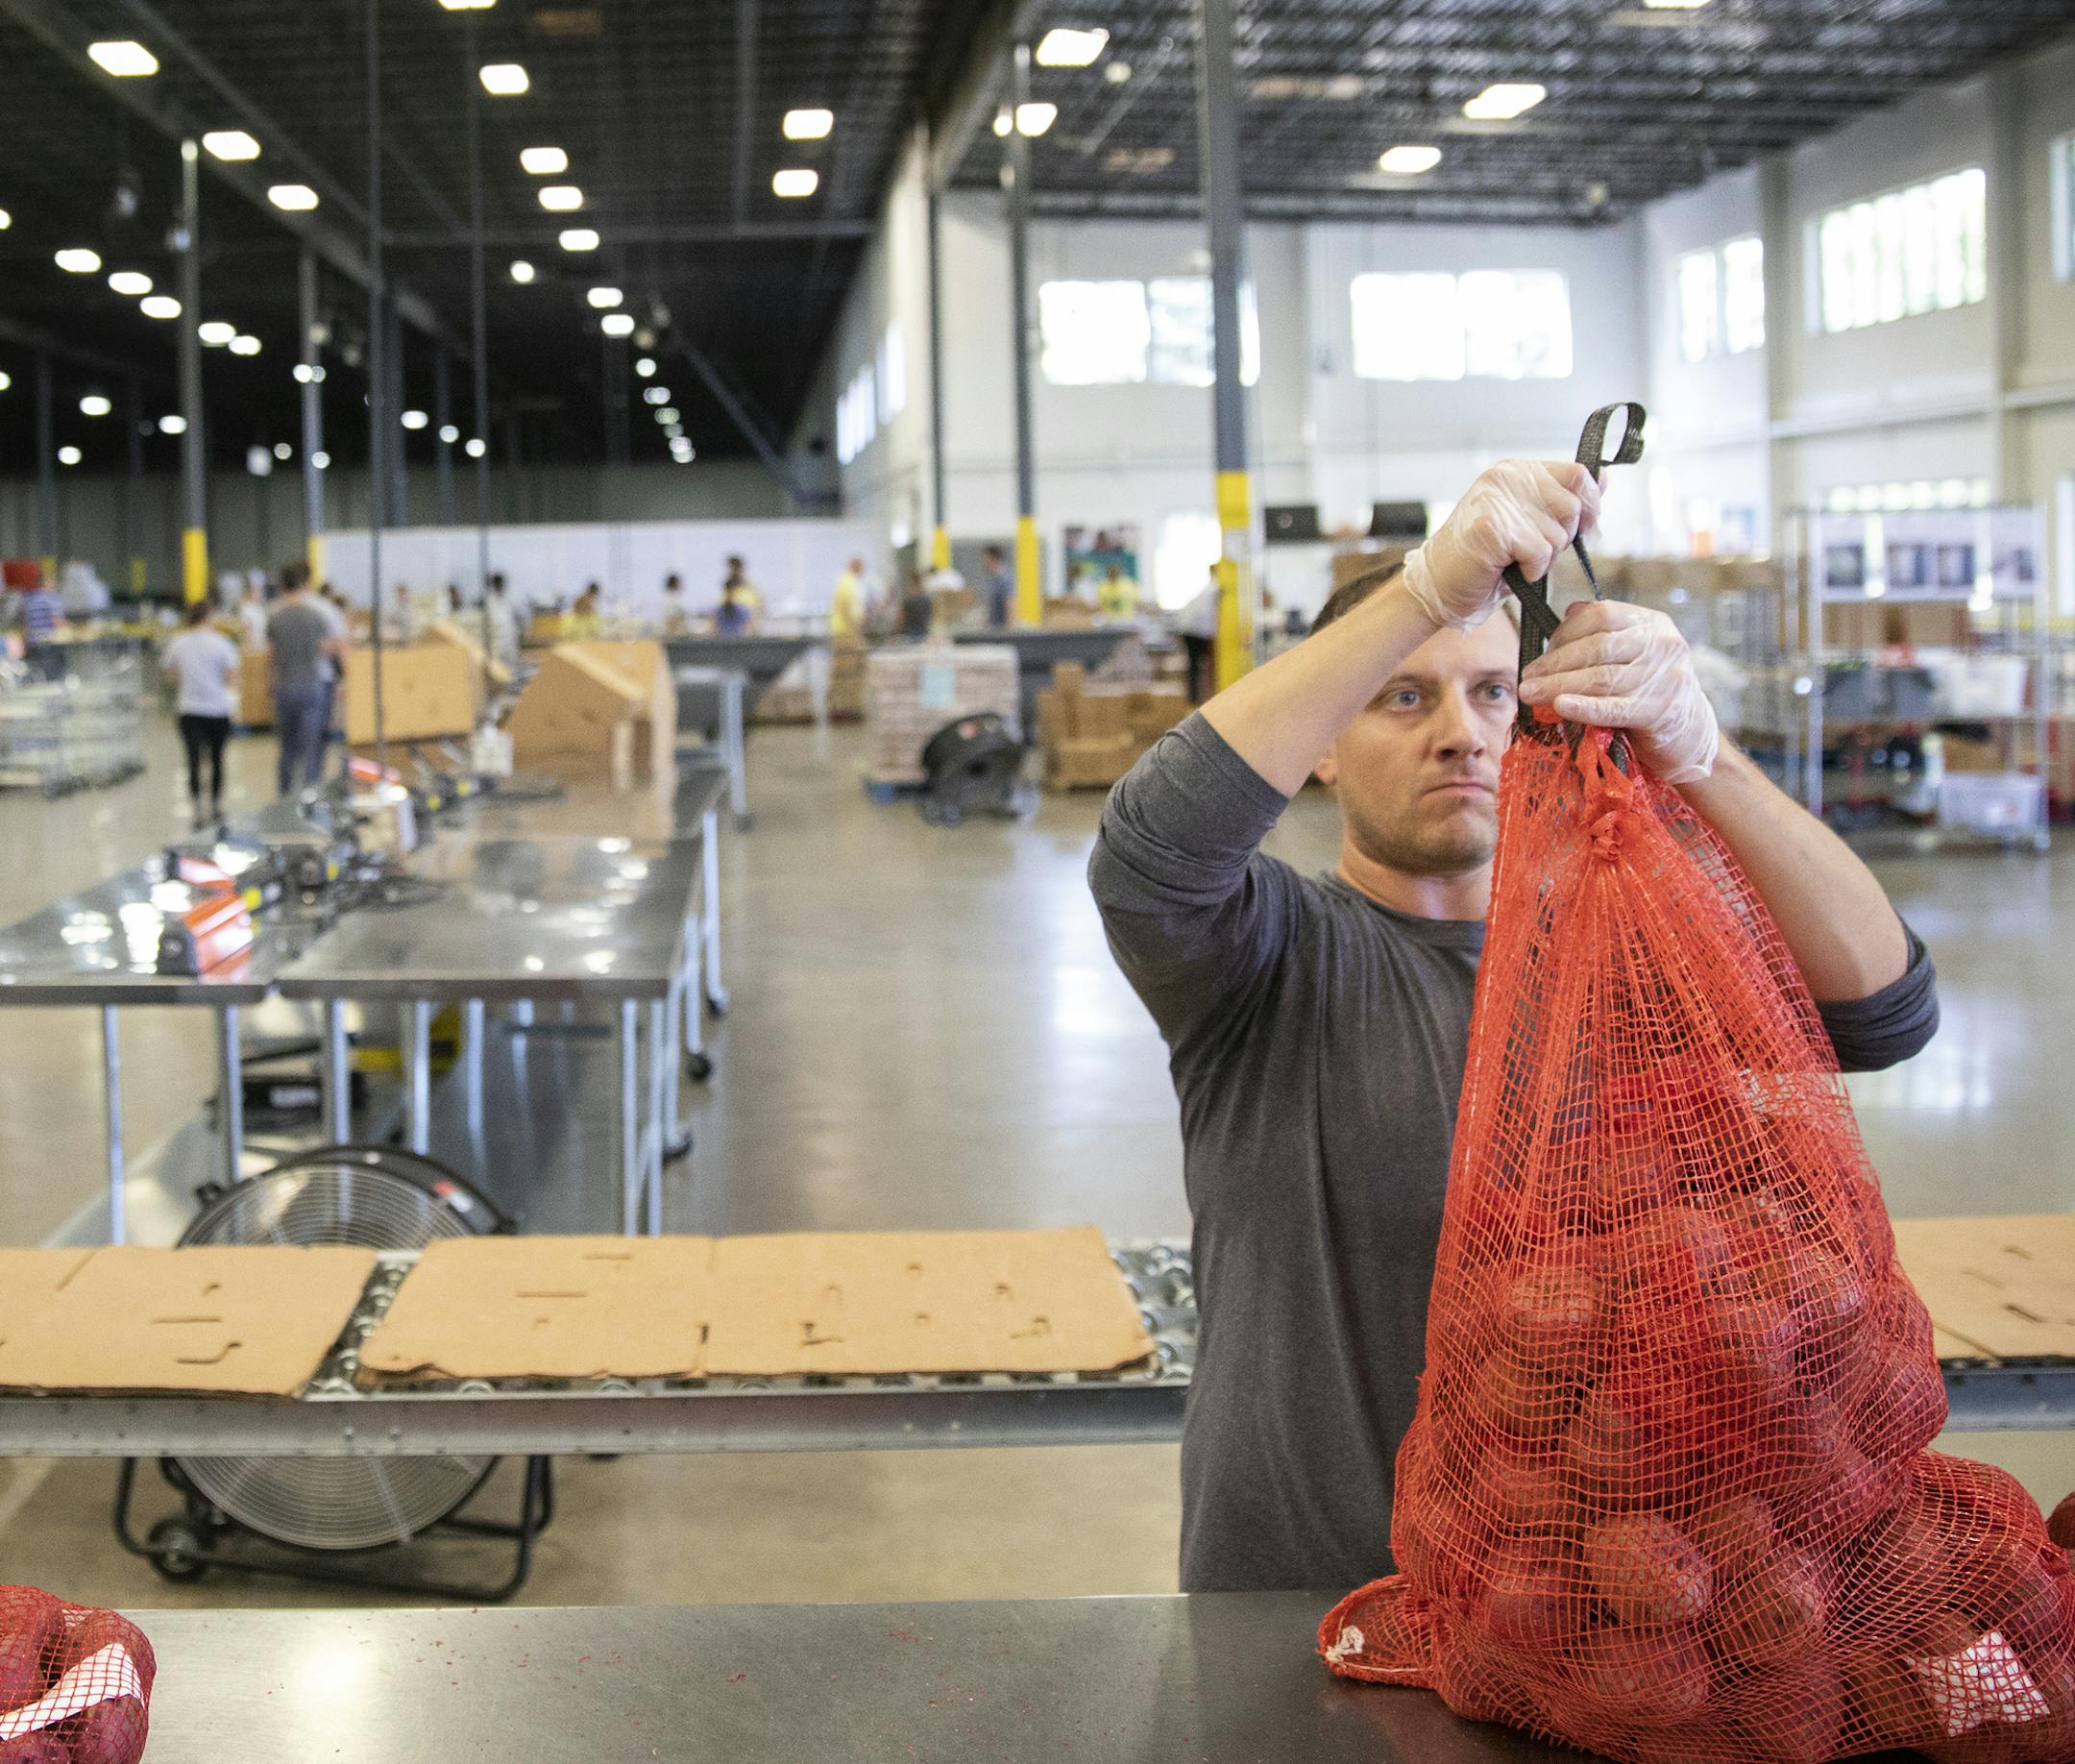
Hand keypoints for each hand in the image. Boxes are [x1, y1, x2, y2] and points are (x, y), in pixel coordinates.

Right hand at [1400, 459, 1600, 631]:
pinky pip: (1540, 552)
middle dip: (1563, 538)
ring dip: (1544, 559)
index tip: (1579, 529)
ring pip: (1559, 534)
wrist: (1438, 587)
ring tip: (1513, 561)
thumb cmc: (1485, 561)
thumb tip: (1603, 477)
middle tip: (1530, 552)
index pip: (1578, 473)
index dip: (1589, 505)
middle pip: (1573, 506)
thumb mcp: (1531, 524)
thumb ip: (1564, 501)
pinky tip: (1507, 570)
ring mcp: (1496, 499)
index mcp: (1517, 471)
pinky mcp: (1491, 527)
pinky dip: (1531, 571)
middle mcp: (1507, 477)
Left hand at [1518, 600, 1719, 782]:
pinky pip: (1614, 708)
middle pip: (1597, 647)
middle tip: (1527, 678)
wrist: (1690, 734)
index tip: (1542, 653)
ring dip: (1558, 686)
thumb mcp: (1633, 655)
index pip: (1602, 615)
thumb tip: (1568, 613)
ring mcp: (1665, 677)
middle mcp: (1662, 644)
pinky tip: (1559, 706)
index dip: (1566, 632)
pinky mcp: (1661, 710)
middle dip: (1555, 663)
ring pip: (1601, 678)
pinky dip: (1583, 707)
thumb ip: (1604, 634)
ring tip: (1530, 694)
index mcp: (1652, 623)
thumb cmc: (1649, 693)